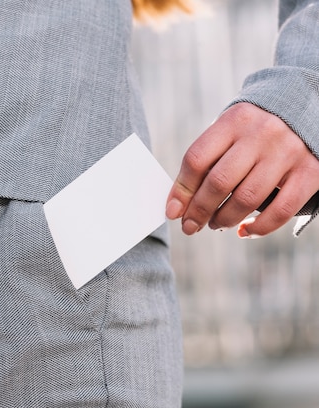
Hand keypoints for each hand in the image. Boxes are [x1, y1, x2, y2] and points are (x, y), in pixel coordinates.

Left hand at [166, 103, 318, 237]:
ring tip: (216, 224)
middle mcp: (262, 134)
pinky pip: (281, 211)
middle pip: (219, 182)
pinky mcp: (311, 172)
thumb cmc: (255, 129)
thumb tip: (180, 203)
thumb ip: (208, 159)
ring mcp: (288, 153)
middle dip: (199, 211)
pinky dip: (259, 228)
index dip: (181, 190)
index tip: (173, 212)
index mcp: (234, 121)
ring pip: (247, 199)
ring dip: (224, 219)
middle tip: (190, 226)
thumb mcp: (230, 129)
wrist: (309, 107)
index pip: (197, 160)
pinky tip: (244, 230)